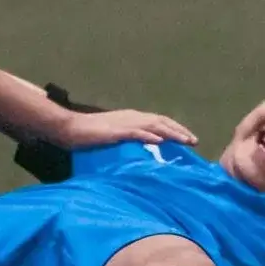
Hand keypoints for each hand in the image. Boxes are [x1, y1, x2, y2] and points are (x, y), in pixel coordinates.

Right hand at [58, 108, 197, 148]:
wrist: (70, 128)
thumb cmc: (89, 135)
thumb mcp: (114, 135)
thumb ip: (129, 139)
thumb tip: (142, 148)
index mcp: (132, 117)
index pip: (160, 121)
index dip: (176, 128)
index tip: (189, 138)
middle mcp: (132, 117)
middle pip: (162, 121)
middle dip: (180, 131)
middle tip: (194, 141)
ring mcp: (125, 123)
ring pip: (154, 126)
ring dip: (171, 133)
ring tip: (185, 141)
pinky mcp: (116, 131)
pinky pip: (136, 133)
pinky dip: (149, 136)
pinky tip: (159, 141)